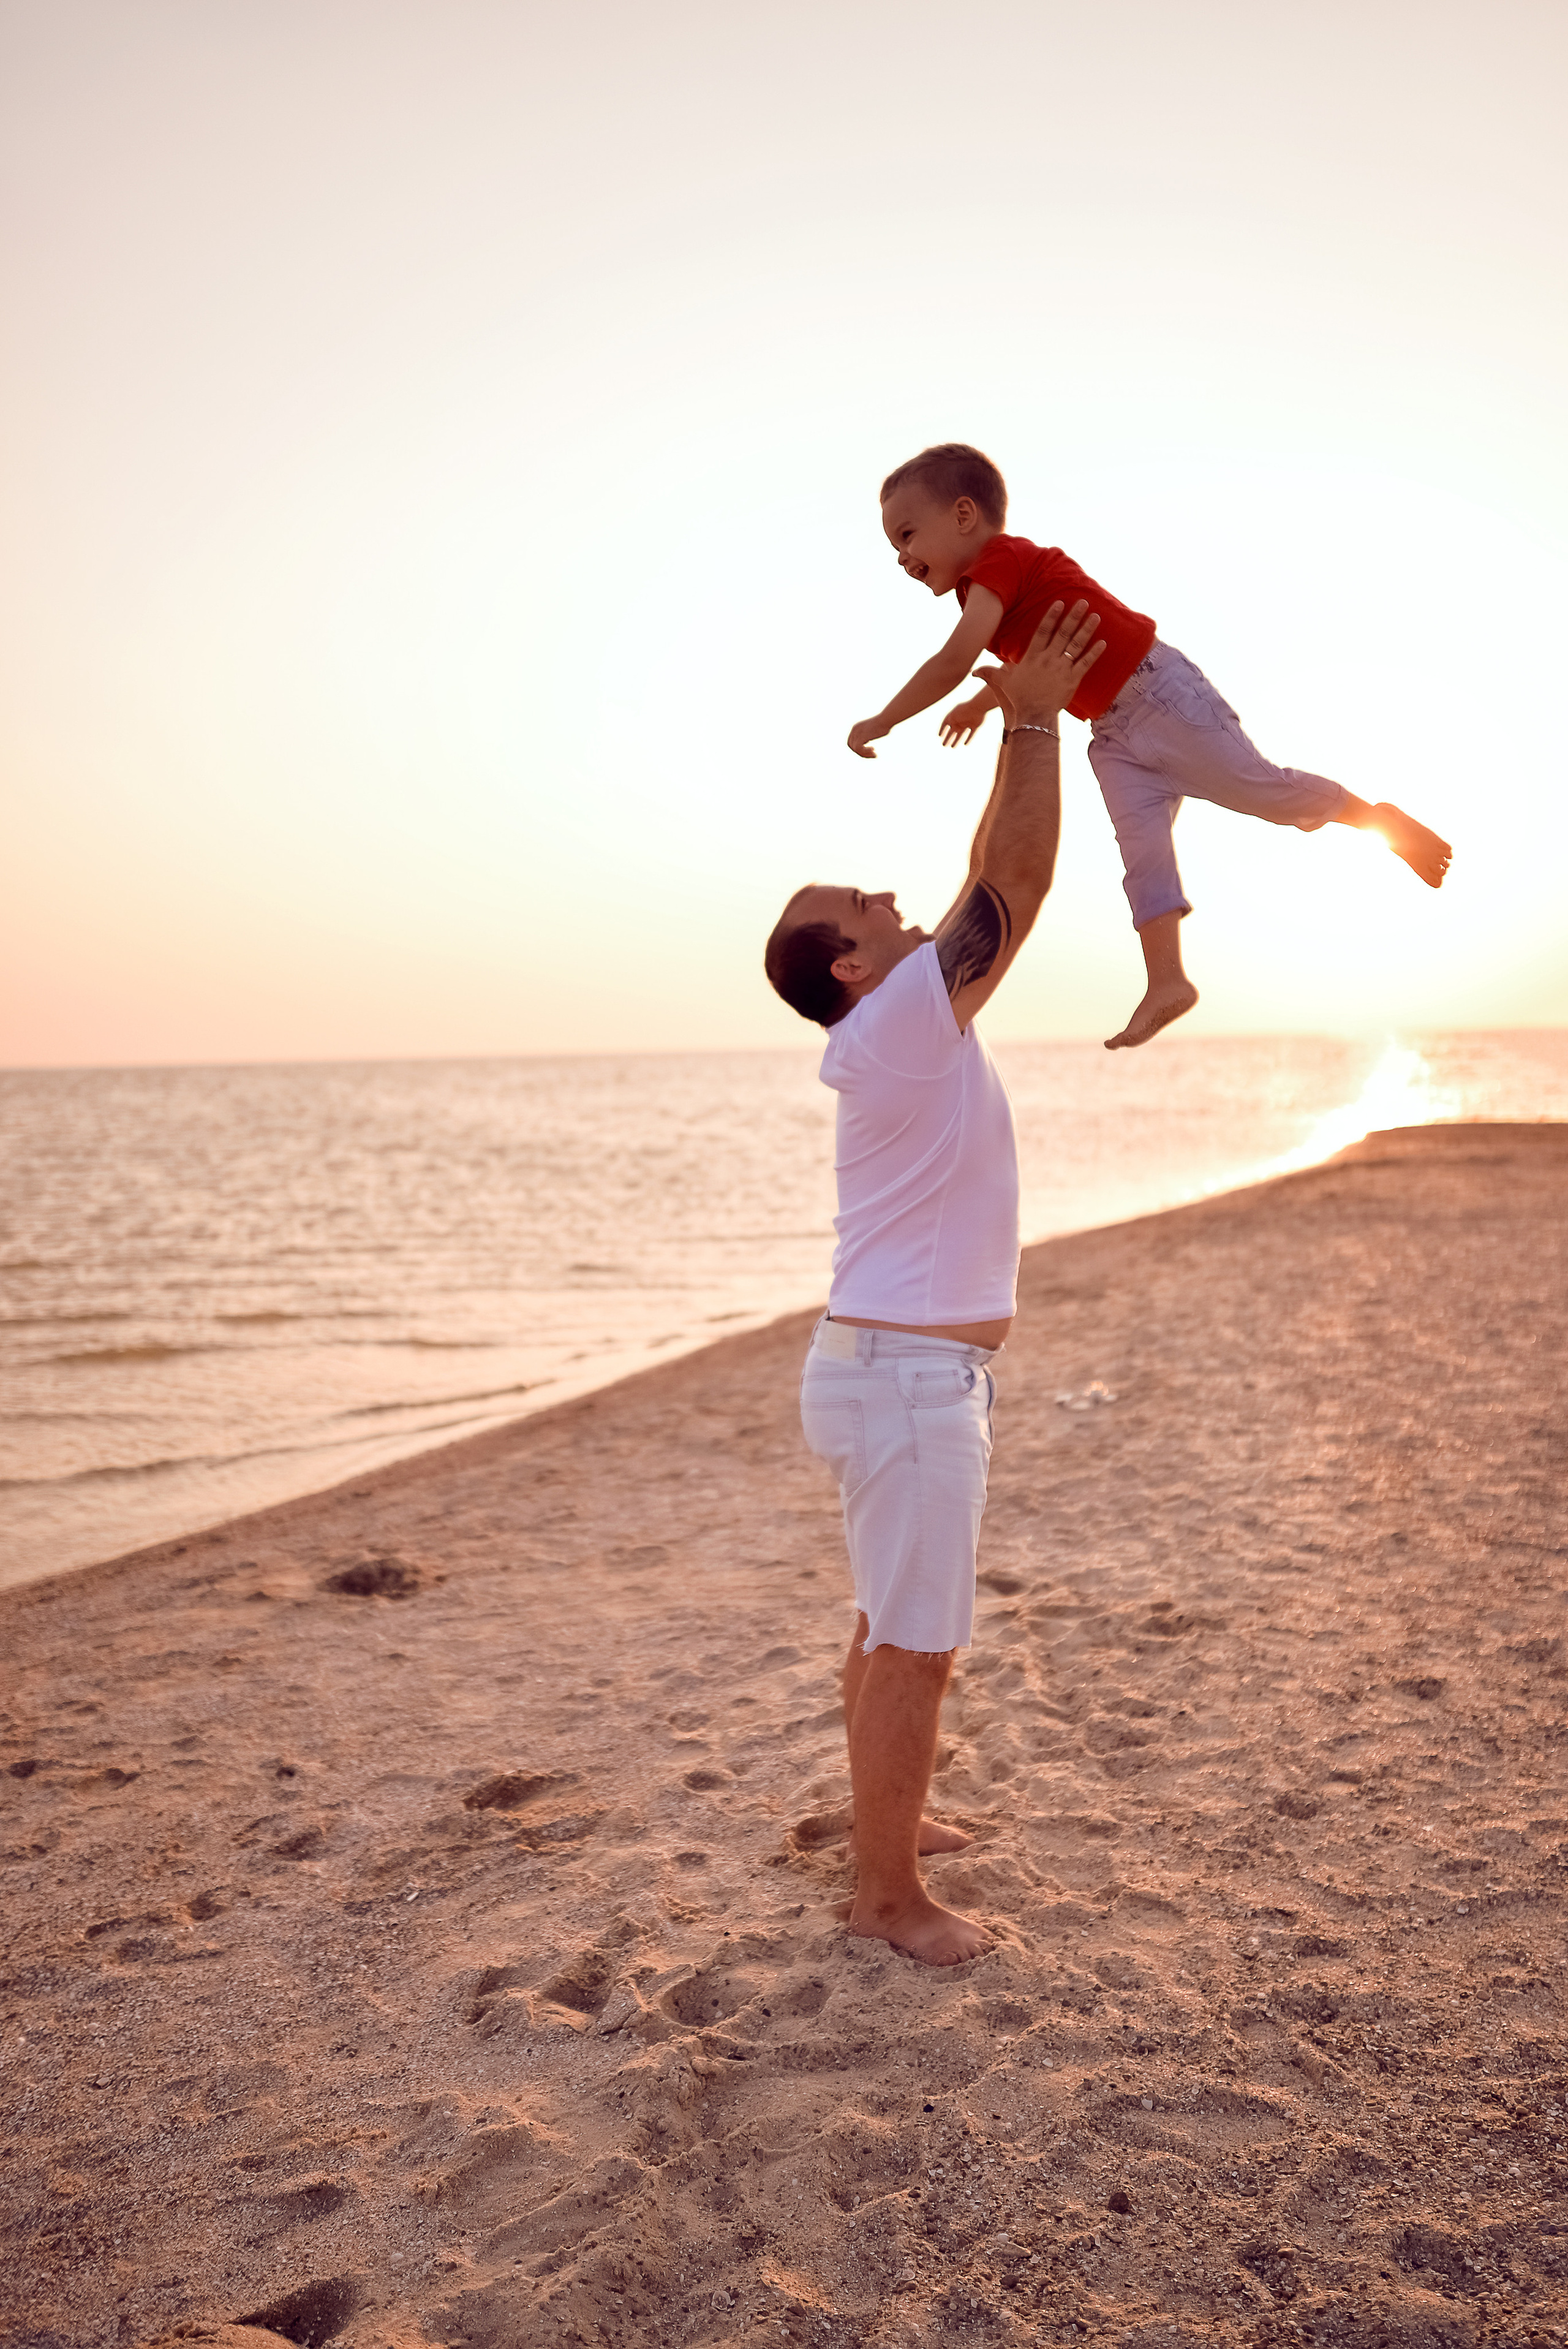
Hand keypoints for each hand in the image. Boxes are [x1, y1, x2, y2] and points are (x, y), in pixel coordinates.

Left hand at [848, 716, 889, 759]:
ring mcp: (857, 733)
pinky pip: (858, 748)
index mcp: (856, 728)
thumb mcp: (872, 730)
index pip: (851, 742)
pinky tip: (873, 749)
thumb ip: (867, 735)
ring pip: (855, 749)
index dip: (858, 748)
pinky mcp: (861, 736)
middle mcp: (854, 730)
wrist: (886, 719)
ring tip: (874, 755)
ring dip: (865, 754)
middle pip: (852, 746)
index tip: (869, 750)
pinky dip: (865, 752)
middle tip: (872, 754)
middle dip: (861, 753)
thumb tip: (867, 740)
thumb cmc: (884, 724)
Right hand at [939, 694, 993, 747]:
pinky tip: (965, 744)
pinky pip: (971, 734)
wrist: (978, 706)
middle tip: (943, 745)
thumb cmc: (965, 710)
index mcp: (953, 716)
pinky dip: (968, 739)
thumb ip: (949, 721)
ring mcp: (967, 723)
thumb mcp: (953, 715)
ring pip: (960, 734)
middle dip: (947, 738)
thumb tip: (946, 727)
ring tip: (952, 747)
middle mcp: (959, 721)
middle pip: (952, 732)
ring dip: (956, 741)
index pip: (945, 723)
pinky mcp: (974, 725)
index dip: (942, 729)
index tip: (940, 736)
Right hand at [973, 599, 1104, 728]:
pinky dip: (1094, 653)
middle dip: (1073, 616)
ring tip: (1096, 615)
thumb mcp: (1002, 684)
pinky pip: (1085, 663)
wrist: (1033, 717)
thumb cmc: (1018, 700)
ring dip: (1087, 629)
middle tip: (1083, 601)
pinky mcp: (1072, 680)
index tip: (1060, 603)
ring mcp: (1061, 668)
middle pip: (1063, 633)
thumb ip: (990, 674)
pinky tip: (1103, 642)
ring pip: (1076, 645)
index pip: (1043, 631)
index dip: (1052, 616)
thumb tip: (973, 672)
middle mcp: (1048, 659)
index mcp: (1032, 657)